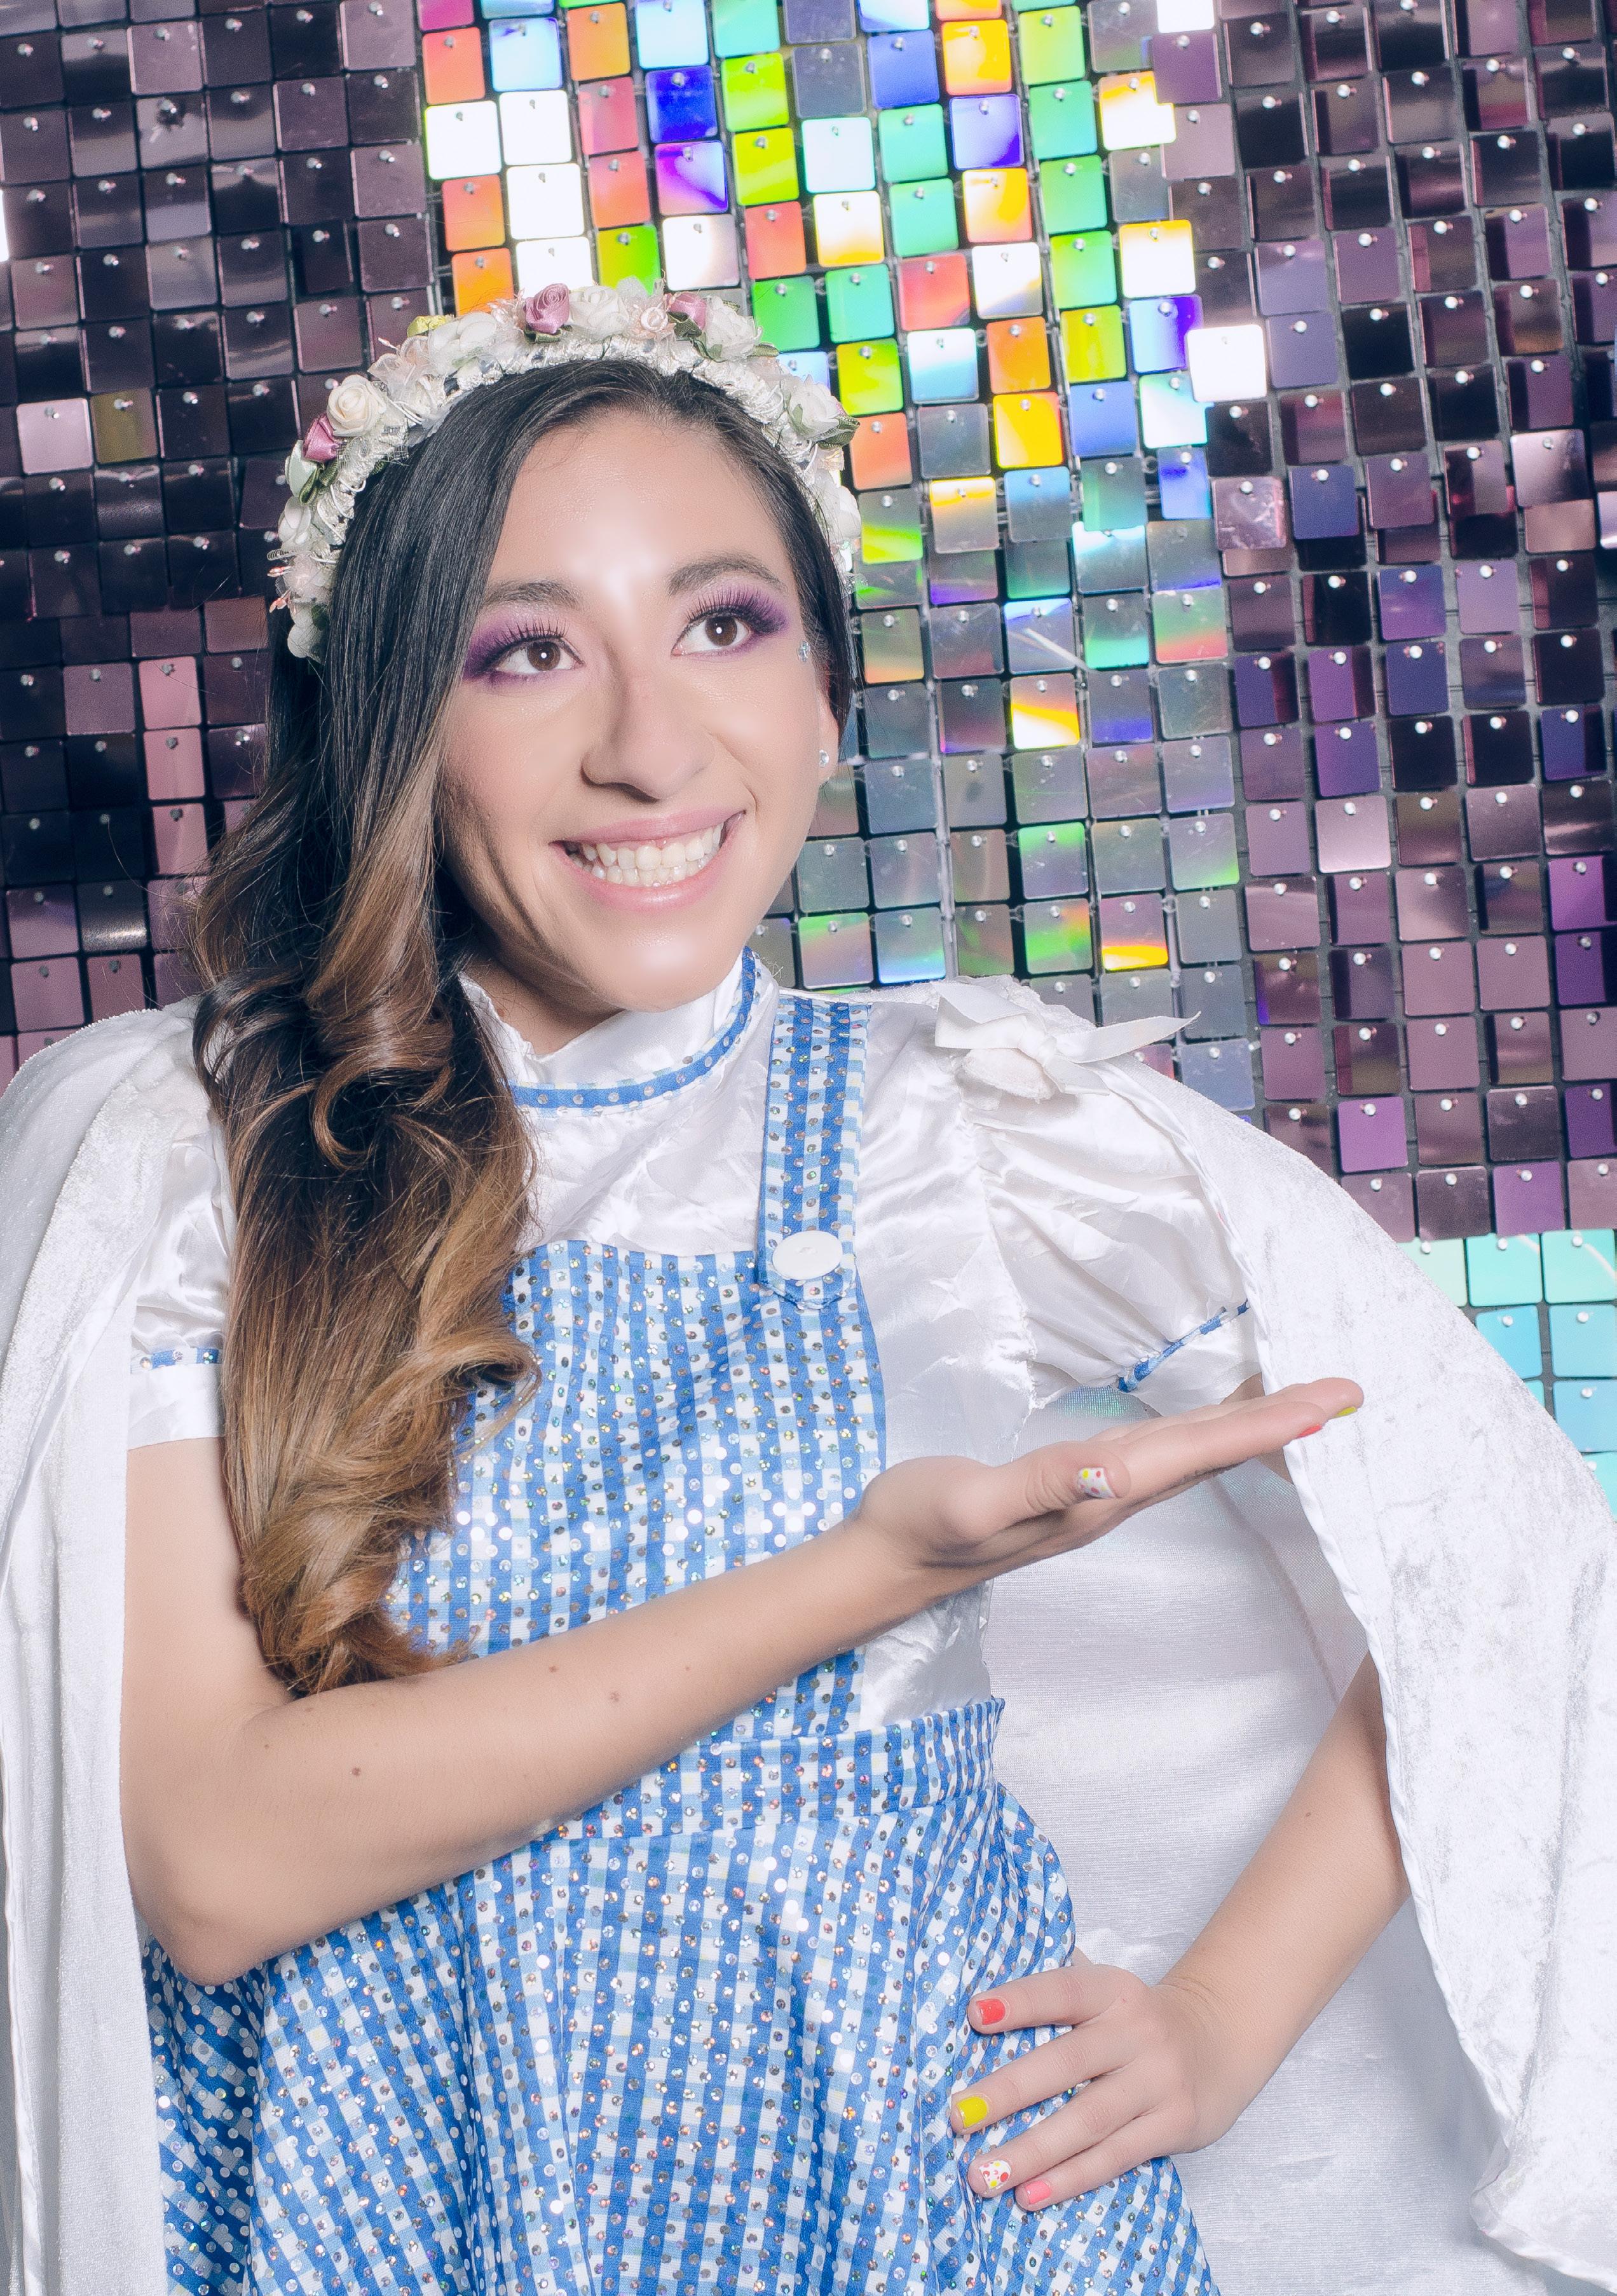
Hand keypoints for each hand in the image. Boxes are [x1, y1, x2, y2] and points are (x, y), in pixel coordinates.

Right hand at [850, 1377, 1359, 1596]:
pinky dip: (1207, 1433)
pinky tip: (1215, 1424)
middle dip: (1283, 1422)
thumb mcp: (971, 1502)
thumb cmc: (921, 1523)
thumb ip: (1040, 1487)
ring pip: (1196, 1456)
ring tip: (1304, 1400)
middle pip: (1215, 1453)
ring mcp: (1098, 1497)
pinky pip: (1165, 1455)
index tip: (1330, 1402)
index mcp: (1098, 1494)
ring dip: (1254, 1428)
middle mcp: (1113, 1498)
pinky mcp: (1078, 1488)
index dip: (1266, 1425)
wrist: (886, 1563)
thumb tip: (1113, 1473)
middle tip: (1349, 1390)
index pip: (1199, 1453)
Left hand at [947, 1959, 1246, 2209]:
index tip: (973, 2014)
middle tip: (958, 2116)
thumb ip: (1057, 1996)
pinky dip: (1069, 2178)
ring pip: (1087, 2121)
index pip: (1061, 1990)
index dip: (1019, 2002)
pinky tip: (1029, 2195)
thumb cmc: (1136, 2020)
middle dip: (1008, 2091)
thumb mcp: (1107, 1992)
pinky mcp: (1175, 2125)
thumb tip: (975, 2009)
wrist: (1219, 2039)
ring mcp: (1159, 2081)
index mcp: (1112, 1990)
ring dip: (1031, 2151)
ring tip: (983, 2174)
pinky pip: (1114, 2157)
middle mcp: (1137, 2032)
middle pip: (1066, 2063)